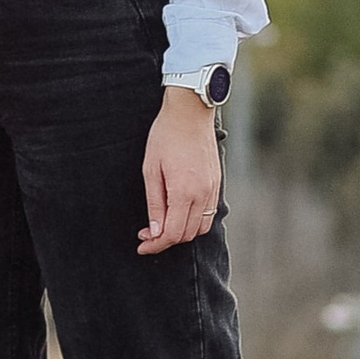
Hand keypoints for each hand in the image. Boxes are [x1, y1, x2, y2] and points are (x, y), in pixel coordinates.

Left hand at [138, 86, 219, 256]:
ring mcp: (213, 189)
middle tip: (147, 233)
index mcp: (184, 191)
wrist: (190, 113)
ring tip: (162, 224)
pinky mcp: (217, 184)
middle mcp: (203, 194)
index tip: (142, 245)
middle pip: (187, 234)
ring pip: (200, 227)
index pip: (172, 233)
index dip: (155, 245)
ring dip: (181, 232)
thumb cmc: (166, 136)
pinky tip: (178, 212)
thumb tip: (155, 231)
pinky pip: (208, 213)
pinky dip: (194, 220)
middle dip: (166, 240)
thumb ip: (154, 203)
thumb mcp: (151, 169)